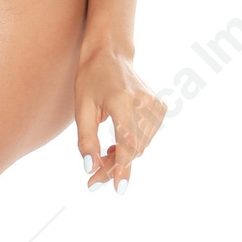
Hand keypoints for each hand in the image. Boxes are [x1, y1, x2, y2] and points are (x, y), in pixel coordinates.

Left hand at [75, 47, 163, 193]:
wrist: (111, 53)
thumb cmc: (91, 79)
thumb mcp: (81, 108)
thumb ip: (86, 140)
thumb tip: (91, 168)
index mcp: (123, 102)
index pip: (128, 143)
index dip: (122, 168)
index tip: (118, 188)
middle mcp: (144, 104)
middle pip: (134, 149)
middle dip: (115, 168)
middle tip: (94, 180)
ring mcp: (156, 105)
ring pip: (141, 146)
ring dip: (123, 158)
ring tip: (104, 157)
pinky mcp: (160, 107)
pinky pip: (147, 137)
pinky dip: (132, 146)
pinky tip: (117, 145)